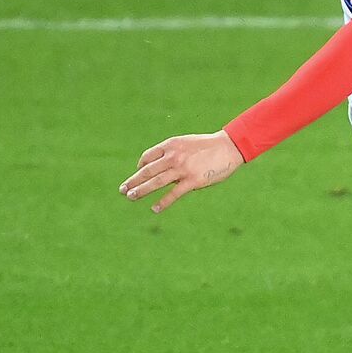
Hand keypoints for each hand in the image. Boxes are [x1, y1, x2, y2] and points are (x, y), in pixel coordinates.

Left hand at [120, 131, 244, 211]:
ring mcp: (182, 169)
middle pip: (147, 171)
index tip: (138, 173)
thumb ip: (173, 153)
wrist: (228, 147)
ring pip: (156, 182)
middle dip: (133, 181)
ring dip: (141, 191)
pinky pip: (173, 194)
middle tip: (122, 189)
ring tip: (130, 197)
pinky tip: (154, 209)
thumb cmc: (208, 146)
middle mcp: (173, 157)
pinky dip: (163, 202)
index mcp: (171, 145)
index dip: (140, 166)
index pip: (148, 157)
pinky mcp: (193, 181)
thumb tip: (162, 167)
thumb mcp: (186, 143)